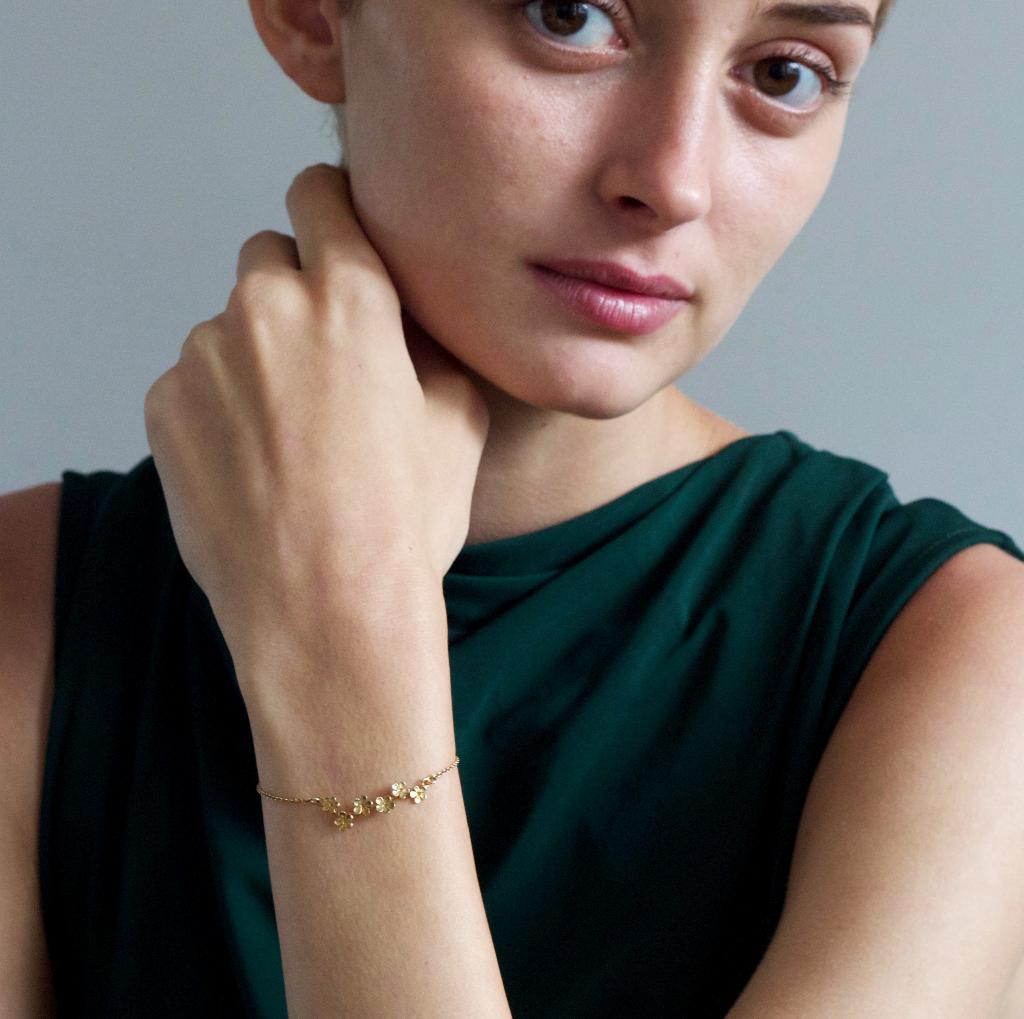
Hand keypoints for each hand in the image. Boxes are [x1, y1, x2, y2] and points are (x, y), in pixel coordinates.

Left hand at [143, 163, 489, 670]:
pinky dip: (219, 407)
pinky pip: (193, 382)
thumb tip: (408, 322)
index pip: (317, 193)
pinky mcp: (164, 406)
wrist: (326, 611)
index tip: (332, 234)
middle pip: (267, 258)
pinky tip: (253, 466)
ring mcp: (204, 356)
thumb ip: (430, 345)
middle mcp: (266, 307)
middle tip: (325, 366)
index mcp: (350, 297)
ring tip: (290, 438)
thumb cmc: (404, 522)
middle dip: (295, 294)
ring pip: (229, 327)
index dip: (329, 211)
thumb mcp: (460, 422)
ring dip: (255, 357)